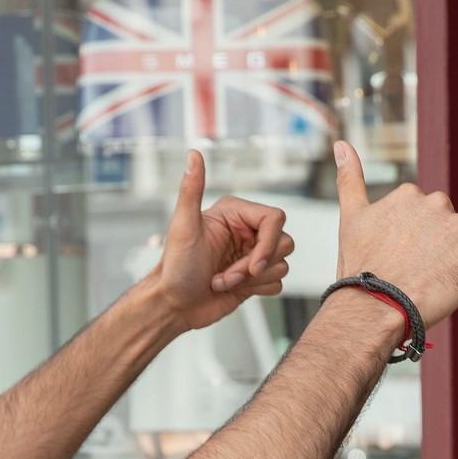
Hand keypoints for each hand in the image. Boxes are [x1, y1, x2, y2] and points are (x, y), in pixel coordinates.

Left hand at [152, 150, 295, 331]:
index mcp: (234, 214)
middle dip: (257, 265)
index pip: (275, 219)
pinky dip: (257, 291)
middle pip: (284, 242)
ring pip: (282, 264)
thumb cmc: (175, 267)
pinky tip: (232, 289)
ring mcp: (251, 255)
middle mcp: (246, 231)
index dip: (268, 244)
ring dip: (252, 280)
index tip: (252, 265)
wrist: (173, 305)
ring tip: (223, 281)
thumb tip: (194, 153)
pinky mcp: (255, 278)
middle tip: (227, 275)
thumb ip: (191, 189)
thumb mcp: (183, 226)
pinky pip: (278, 282)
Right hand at [332, 139, 457, 329]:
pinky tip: (440, 288)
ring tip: (425, 281)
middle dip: (434, 248)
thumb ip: (349, 178)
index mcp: (410, 193)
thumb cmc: (360, 266)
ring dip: (449, 262)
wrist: (374, 306)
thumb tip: (341, 144)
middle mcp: (439, 203)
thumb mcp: (351, 217)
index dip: (411, 243)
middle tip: (412, 272)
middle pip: (444, 228)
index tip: (398, 258)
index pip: (421, 218)